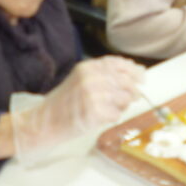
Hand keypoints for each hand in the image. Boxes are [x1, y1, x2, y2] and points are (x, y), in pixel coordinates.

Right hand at [11, 56, 144, 163]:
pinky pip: (116, 114)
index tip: (142, 77)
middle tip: (133, 97)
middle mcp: (90, 78)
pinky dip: (113, 117)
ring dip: (122, 105)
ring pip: (124, 98)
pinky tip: (103, 117)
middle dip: (132, 90)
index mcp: (88, 67)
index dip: (133, 70)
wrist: (44, 121)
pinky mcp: (94, 113)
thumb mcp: (81, 79)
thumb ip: (104, 74)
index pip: (118, 63)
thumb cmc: (65, 102)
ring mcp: (92, 95)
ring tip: (110, 109)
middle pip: (126, 81)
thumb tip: (137, 72)